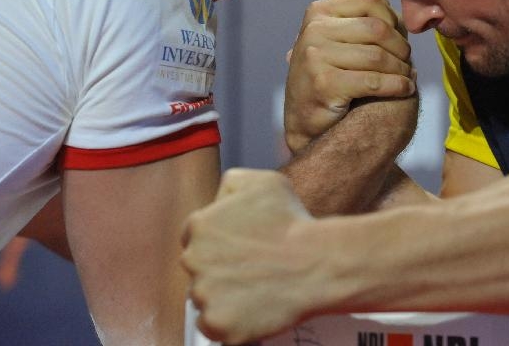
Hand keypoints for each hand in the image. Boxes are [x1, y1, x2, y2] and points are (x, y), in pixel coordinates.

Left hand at [181, 169, 318, 343]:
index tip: (241, 250)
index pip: (196, 238)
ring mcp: (204, 295)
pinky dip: (229, 321)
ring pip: (205, 298)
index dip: (220, 244)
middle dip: (219, 269)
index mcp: (198, 226)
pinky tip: (252, 308)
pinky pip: (213, 326)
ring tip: (256, 288)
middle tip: (251, 269)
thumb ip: (230, 185)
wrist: (315, 262)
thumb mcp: (261, 181)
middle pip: (198, 268)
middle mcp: (193, 260)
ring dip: (223, 295)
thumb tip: (218, 201)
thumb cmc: (292, 222)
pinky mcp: (218, 325)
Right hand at [284, 0, 415, 152]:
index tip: (399, 38)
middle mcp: (314, 30)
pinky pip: (374, 81)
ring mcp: (316, 56)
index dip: (392, 17)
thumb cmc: (331, 77)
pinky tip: (405, 89)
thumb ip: (365, 25)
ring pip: (378, 56)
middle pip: (377, 28)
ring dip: (401, 69)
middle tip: (407, 62)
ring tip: (407, 77)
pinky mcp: (324, 84)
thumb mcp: (339, 42)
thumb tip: (404, 17)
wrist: (305, 120)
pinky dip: (397, 86)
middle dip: (400, 47)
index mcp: (319, 12)